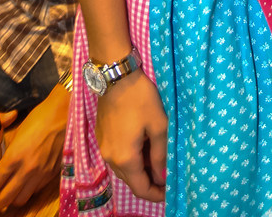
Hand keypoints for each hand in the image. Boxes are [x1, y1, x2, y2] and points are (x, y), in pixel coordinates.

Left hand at [0, 86, 68, 211]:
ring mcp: (41, 174)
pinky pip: (36, 191)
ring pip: (20, 200)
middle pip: (3, 200)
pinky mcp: (52, 174)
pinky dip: (29, 190)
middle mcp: (26, 170)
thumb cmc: (40, 117)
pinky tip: (28, 180)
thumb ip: (9, 154)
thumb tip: (3, 167)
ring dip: (13, 197)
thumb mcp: (18, 133)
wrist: (67, 112)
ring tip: (11, 189)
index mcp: (14, 157)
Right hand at [95, 71, 166, 201]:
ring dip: (140, 169)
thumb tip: (162, 176)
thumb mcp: (158, 125)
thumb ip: (160, 154)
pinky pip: (117, 156)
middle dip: (149, 181)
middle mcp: (110, 159)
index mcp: (125, 159)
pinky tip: (142, 144)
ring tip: (157, 157)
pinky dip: (130, 157)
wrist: (116, 77)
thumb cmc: (141, 100)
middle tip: (166, 172)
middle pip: (131, 181)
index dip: (156, 194)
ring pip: (123, 169)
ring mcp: (103, 148)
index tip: (169, 191)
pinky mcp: (102, 137)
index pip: (140, 189)